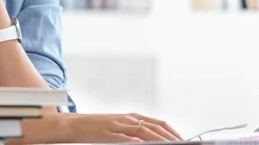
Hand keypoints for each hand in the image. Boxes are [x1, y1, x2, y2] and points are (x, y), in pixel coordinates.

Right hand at [65, 113, 182, 142]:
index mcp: (132, 117)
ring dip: (158, 139)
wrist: (75, 125)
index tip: (183, 140)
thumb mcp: (118, 127)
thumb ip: (134, 131)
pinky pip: (123, 136)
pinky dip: (133, 139)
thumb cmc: (96, 128)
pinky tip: (140, 143)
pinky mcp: (108, 133)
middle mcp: (128, 119)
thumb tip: (150, 139)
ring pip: (143, 130)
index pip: (158, 123)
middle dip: (170, 137)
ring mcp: (118, 125)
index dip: (173, 132)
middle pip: (155, 127)